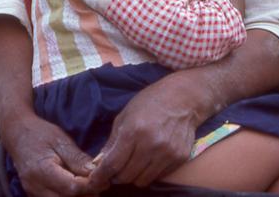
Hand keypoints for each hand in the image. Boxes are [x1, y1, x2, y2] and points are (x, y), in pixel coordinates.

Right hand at [2, 112, 95, 196]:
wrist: (16, 133)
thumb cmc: (40, 133)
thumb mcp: (61, 140)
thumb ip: (77, 158)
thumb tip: (96, 173)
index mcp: (42, 171)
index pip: (71, 188)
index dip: (90, 186)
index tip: (104, 179)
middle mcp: (36, 187)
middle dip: (86, 194)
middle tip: (100, 182)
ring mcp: (34, 193)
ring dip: (78, 196)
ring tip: (88, 183)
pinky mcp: (35, 195)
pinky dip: (68, 196)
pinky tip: (76, 186)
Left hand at [87, 73, 200, 188]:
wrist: (183, 98)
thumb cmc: (149, 102)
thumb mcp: (125, 115)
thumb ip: (112, 141)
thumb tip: (100, 162)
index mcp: (133, 131)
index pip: (113, 164)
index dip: (101, 175)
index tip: (95, 180)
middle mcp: (151, 145)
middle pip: (127, 176)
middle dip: (117, 176)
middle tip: (115, 170)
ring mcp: (167, 153)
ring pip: (142, 180)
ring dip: (134, 176)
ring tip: (132, 164)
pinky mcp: (180, 158)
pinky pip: (158, 176)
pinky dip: (150, 172)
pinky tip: (149, 160)